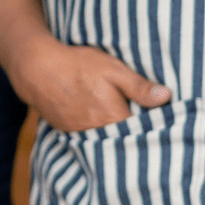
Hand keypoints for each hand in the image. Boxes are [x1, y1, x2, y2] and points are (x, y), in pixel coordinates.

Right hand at [10, 41, 171, 132]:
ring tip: (118, 117)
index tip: (160, 121)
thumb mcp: (113, 69)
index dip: (151, 127)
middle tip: (139, 116)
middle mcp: (99, 132)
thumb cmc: (78, 65)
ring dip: (113, 131)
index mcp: (114, 118)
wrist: (37, 68)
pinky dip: (96, 130)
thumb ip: (139, 86)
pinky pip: (89, 136)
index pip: (141, 132)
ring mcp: (81, 133)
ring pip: (105, 138)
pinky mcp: (68, 131)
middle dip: (133, 131)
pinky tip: (98, 117)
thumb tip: (167, 97)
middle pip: (123, 138)